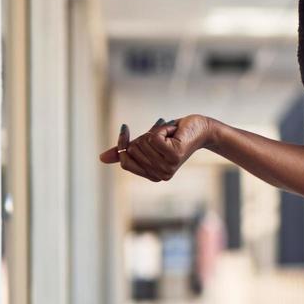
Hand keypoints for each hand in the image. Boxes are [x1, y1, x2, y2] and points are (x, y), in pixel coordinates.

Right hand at [98, 115, 213, 181]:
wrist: (201, 128)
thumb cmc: (174, 135)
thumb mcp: (146, 143)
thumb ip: (126, 151)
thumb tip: (101, 158)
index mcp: (152, 175)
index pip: (125, 162)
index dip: (122, 145)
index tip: (125, 129)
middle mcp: (160, 175)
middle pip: (132, 151)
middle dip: (143, 137)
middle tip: (162, 134)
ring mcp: (167, 167)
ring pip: (142, 143)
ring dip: (154, 132)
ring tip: (169, 133)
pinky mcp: (173, 155)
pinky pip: (153, 137)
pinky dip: (161, 128)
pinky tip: (173, 130)